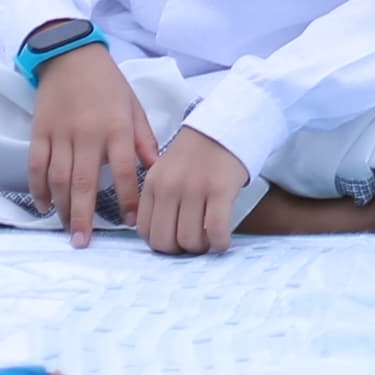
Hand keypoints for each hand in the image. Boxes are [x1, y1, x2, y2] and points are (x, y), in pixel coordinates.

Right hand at [29, 41, 155, 245]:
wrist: (72, 57)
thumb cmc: (109, 84)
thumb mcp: (134, 107)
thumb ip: (143, 139)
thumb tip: (154, 169)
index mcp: (116, 128)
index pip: (123, 171)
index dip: (127, 198)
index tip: (129, 221)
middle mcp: (88, 135)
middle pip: (85, 183)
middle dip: (85, 215)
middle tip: (84, 242)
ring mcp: (61, 135)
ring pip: (58, 179)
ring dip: (62, 208)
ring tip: (68, 230)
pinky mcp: (39, 133)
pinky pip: (36, 166)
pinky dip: (38, 189)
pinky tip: (44, 206)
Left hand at [135, 126, 250, 255]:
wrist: (229, 123)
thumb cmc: (200, 151)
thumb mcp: (167, 169)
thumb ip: (159, 197)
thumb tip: (159, 235)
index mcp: (153, 184)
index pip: (145, 231)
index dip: (161, 243)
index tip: (175, 241)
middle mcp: (169, 188)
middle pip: (165, 241)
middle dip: (179, 251)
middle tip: (193, 244)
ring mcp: (195, 188)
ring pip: (190, 239)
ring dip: (201, 247)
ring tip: (210, 240)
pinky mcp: (221, 189)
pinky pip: (216, 229)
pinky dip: (220, 242)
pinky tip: (224, 241)